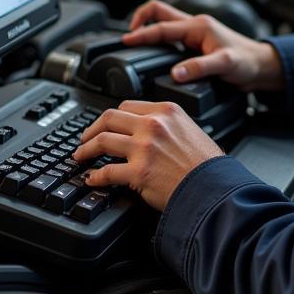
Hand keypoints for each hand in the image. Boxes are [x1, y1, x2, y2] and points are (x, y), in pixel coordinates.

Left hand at [73, 101, 221, 210]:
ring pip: (102, 140)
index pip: (127, 106)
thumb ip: (168, 125)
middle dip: (91, 129)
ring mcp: (144, 148)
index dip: (111, 117)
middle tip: (84, 139)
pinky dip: (95, 176)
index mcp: (166, 111)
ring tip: (80, 157)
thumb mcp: (190, 130)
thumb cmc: (206, 165)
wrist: (213, 187)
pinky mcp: (138, 172)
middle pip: (109, 118)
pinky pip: (106, 172)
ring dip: (86, 149)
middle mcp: (153, 125)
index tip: (104, 125)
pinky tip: (92, 179)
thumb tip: (147, 132)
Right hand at [122, 0, 283, 92]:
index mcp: (198, 26)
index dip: (142, 34)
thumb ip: (198, 68)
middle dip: (141, 19)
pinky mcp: (197, 43)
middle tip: (128, 36)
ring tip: (136, 42)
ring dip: (150, 27)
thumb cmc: (248, 62)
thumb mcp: (224, 65)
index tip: (126, 41)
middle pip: (160, 11)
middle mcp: (195, 25)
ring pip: (165, 21)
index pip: (162, 26)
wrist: (261, 66)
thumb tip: (175, 73)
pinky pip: (172, 34)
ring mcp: (195, 33)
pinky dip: (159, 38)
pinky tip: (155, 51)